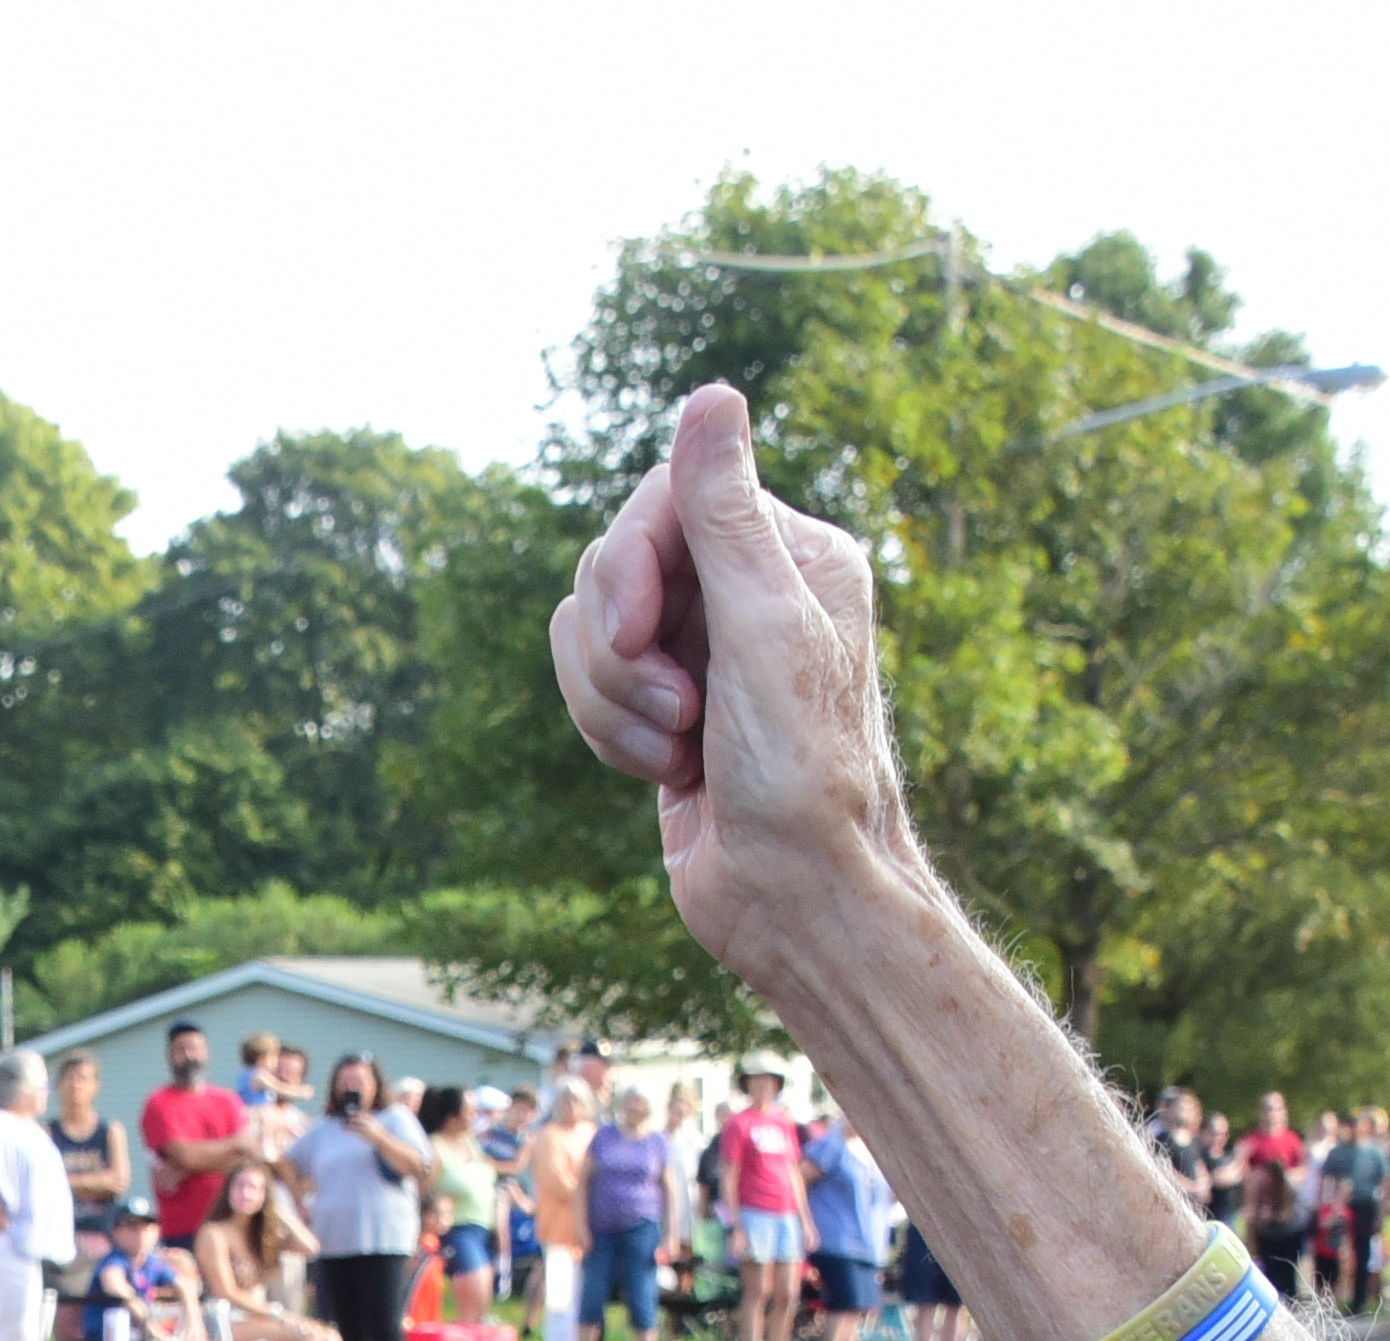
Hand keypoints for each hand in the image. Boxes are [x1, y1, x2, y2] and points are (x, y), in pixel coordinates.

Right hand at [548, 386, 919, 987]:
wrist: (795, 896)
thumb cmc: (801, 771)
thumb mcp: (764, 626)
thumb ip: (725, 512)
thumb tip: (712, 395)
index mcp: (792, 556)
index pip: (665, 501)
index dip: (629, 561)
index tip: (634, 630)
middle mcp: (747, 595)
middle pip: (616, 564)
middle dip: (621, 644)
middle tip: (677, 708)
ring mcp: (702, 654)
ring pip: (590, 629)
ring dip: (614, 698)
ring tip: (677, 748)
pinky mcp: (664, 710)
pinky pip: (588, 683)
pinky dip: (610, 729)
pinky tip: (668, 771)